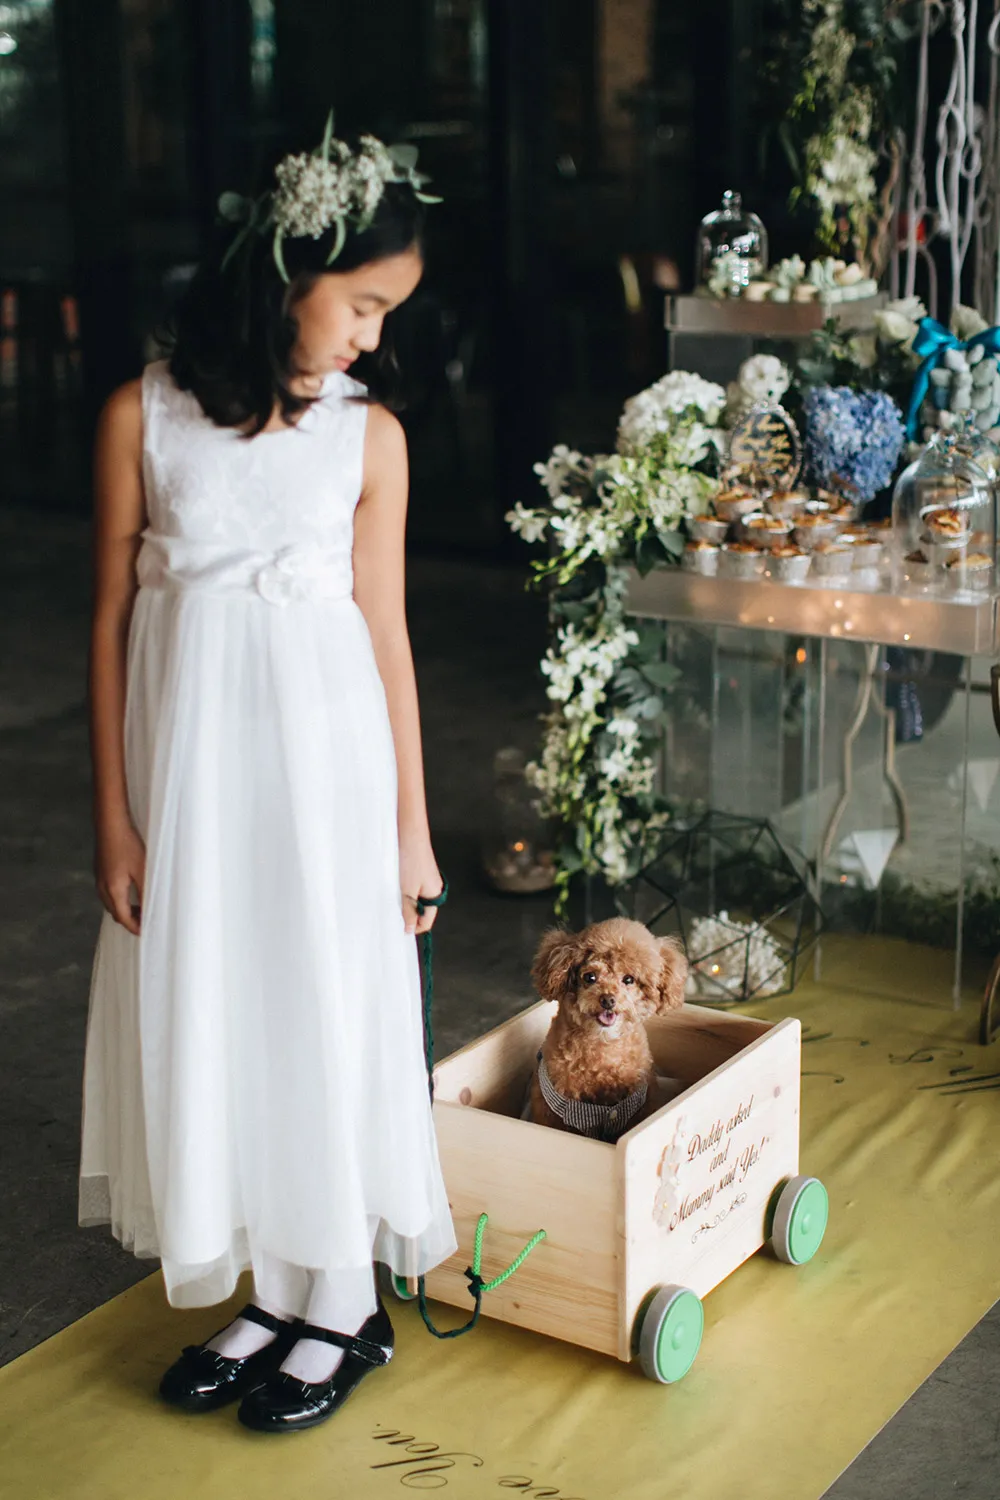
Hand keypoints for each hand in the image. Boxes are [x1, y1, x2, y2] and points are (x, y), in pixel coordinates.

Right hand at [94, 818, 145, 935]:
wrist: (110, 824)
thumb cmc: (127, 845)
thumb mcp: (142, 870)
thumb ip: (145, 893)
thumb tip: (149, 911)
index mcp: (113, 891)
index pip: (124, 918)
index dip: (135, 927)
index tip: (147, 931)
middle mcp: (102, 888)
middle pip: (116, 913)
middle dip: (130, 921)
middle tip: (147, 921)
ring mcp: (99, 879)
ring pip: (111, 904)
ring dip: (125, 910)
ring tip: (142, 909)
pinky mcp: (100, 872)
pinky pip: (108, 894)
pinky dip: (120, 900)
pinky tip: (131, 893)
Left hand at [399, 836, 444, 935]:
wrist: (410, 835)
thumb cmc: (411, 860)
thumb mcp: (407, 890)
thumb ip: (409, 911)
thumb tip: (409, 929)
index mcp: (435, 895)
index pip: (426, 922)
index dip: (413, 927)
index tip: (399, 929)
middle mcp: (434, 889)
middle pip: (422, 912)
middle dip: (408, 914)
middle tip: (392, 912)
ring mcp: (428, 880)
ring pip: (416, 900)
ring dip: (405, 902)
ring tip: (393, 896)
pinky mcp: (421, 872)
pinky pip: (413, 889)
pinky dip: (404, 891)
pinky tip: (395, 886)